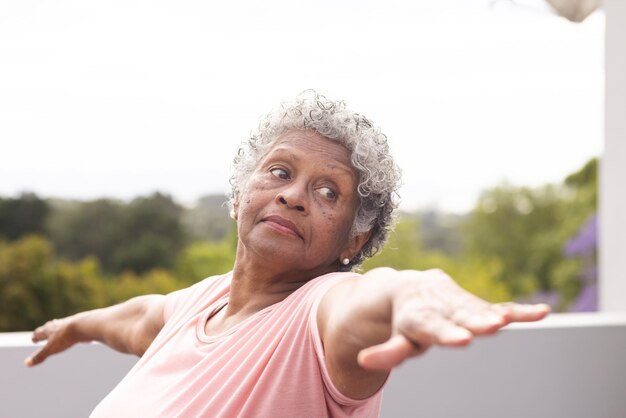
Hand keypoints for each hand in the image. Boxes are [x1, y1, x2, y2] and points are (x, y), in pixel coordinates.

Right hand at [24, 316, 81, 366]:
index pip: (39, 332)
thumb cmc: (65, 337)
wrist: (83, 326)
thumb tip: (26, 364)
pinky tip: (73, 332)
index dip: (36, 337)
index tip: (34, 339)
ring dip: (57, 329)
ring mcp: (68, 324)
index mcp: (48, 329)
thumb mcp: (51, 349)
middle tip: (42, 332)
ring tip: (57, 330)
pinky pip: (72, 328)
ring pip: (60, 326)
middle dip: (45, 331)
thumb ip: (40, 356)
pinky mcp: (78, 325)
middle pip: (49, 327)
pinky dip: (69, 330)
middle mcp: (57, 325)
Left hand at [357, 269, 549, 370]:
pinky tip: (542, 313)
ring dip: (494, 316)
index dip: (446, 333)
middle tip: (489, 328)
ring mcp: (460, 303)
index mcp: (419, 315)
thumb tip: (363, 361)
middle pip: (458, 316)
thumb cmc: (403, 319)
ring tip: (509, 321)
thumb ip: (387, 351)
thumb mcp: (396, 337)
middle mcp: (441, 306)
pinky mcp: (475, 304)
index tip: (461, 339)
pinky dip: (520, 312)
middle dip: (473, 322)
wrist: (409, 288)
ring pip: (478, 310)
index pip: (432, 326)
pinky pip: (500, 307)